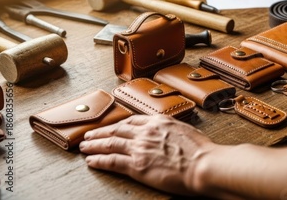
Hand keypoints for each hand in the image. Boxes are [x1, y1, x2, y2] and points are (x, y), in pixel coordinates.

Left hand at [79, 114, 214, 195]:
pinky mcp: (137, 166)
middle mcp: (146, 132)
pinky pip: (112, 161)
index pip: (132, 120)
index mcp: (158, 121)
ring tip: (84, 146)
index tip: (111, 126)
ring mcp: (140, 148)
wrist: (203, 164)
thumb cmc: (200, 150)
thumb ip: (170, 129)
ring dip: (94, 145)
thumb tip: (167, 133)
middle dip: (101, 132)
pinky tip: (91, 161)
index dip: (118, 124)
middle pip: (117, 129)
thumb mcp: (185, 130)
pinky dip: (99, 161)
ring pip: (110, 143)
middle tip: (89, 135)